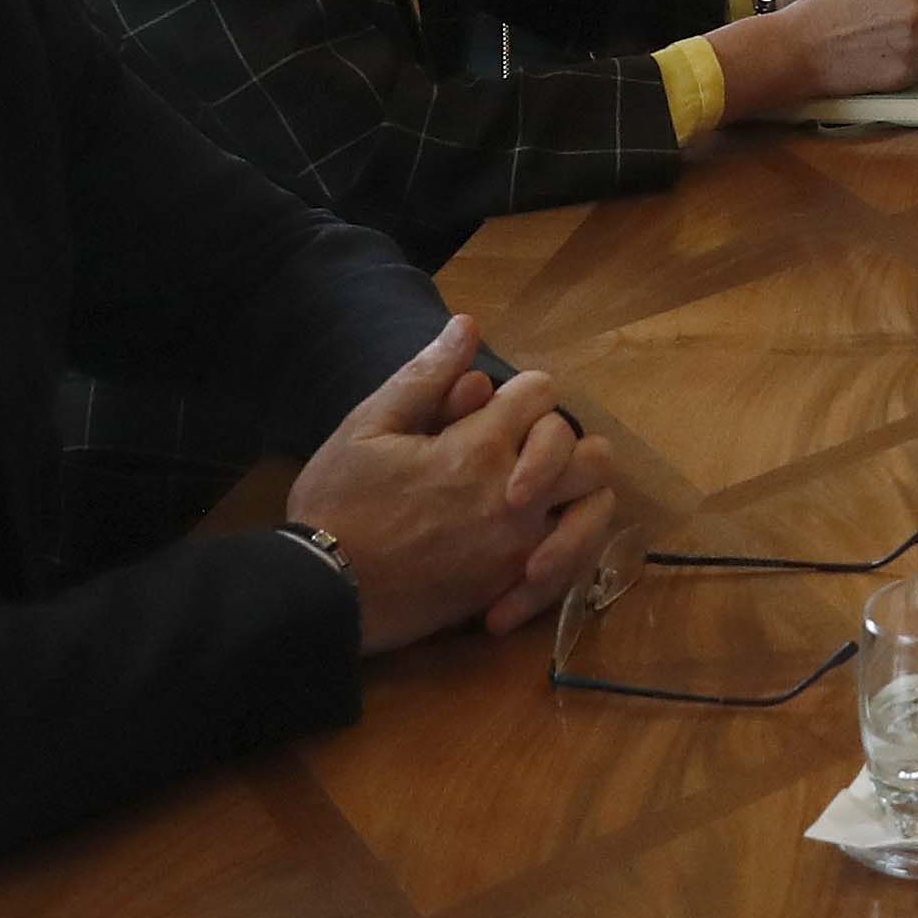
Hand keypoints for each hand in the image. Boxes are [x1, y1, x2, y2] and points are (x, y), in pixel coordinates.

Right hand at [286, 319, 620, 653]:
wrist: (323, 591)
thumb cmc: (338, 503)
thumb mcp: (368, 427)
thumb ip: (425, 377)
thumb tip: (468, 326)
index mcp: (481, 445)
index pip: (541, 392)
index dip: (520, 393)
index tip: (492, 410)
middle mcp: (517, 494)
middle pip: (589, 452)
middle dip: (562, 442)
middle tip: (522, 453)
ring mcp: (520, 544)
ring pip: (595, 508)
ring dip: (579, 494)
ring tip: (546, 494)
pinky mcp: (512, 585)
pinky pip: (572, 565)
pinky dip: (565, 551)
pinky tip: (534, 546)